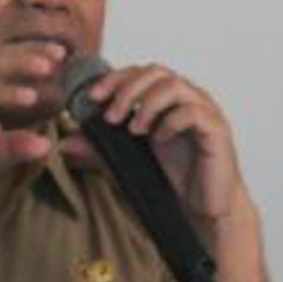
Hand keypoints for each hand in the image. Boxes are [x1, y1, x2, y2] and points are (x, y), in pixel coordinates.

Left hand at [61, 63, 247, 222]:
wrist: (202, 210)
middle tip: (110, 116)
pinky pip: (193, 112)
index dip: (114, 79)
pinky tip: (158, 139)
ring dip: (147, 105)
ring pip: (174, 86)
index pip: (139, 72)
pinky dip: (170, 122)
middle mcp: (187, 97)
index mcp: (167, 98)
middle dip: (127, 89)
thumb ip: (100, 149)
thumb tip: (65, 143)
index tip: (91, 97)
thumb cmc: (173, 179)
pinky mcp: (217, 130)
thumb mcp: (128, 161)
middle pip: (156, 71)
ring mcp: (205, 111)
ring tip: (134, 130)